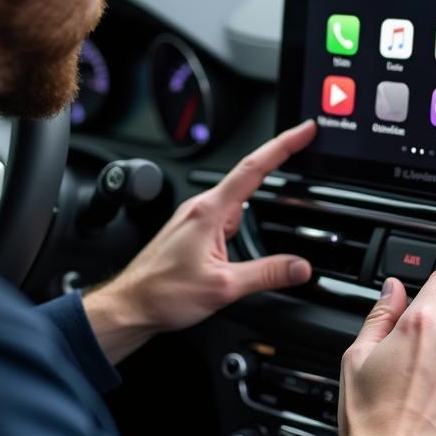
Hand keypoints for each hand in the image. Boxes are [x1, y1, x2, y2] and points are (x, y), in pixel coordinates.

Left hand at [82, 120, 316, 362]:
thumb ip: (267, 274)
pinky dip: (244, 220)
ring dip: (259, 202)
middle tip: (305, 151)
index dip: (283, 145)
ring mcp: (195, 218)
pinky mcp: (192, 231)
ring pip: (237, 203)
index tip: (304, 130)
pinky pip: (226, 217)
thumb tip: (300, 267)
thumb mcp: (224, 287)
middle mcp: (201, 208)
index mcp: (210, 211)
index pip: (254, 168)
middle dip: (277, 166)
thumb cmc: (162, 293)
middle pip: (248, 178)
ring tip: (279, 206)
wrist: (130, 305)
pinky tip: (247, 237)